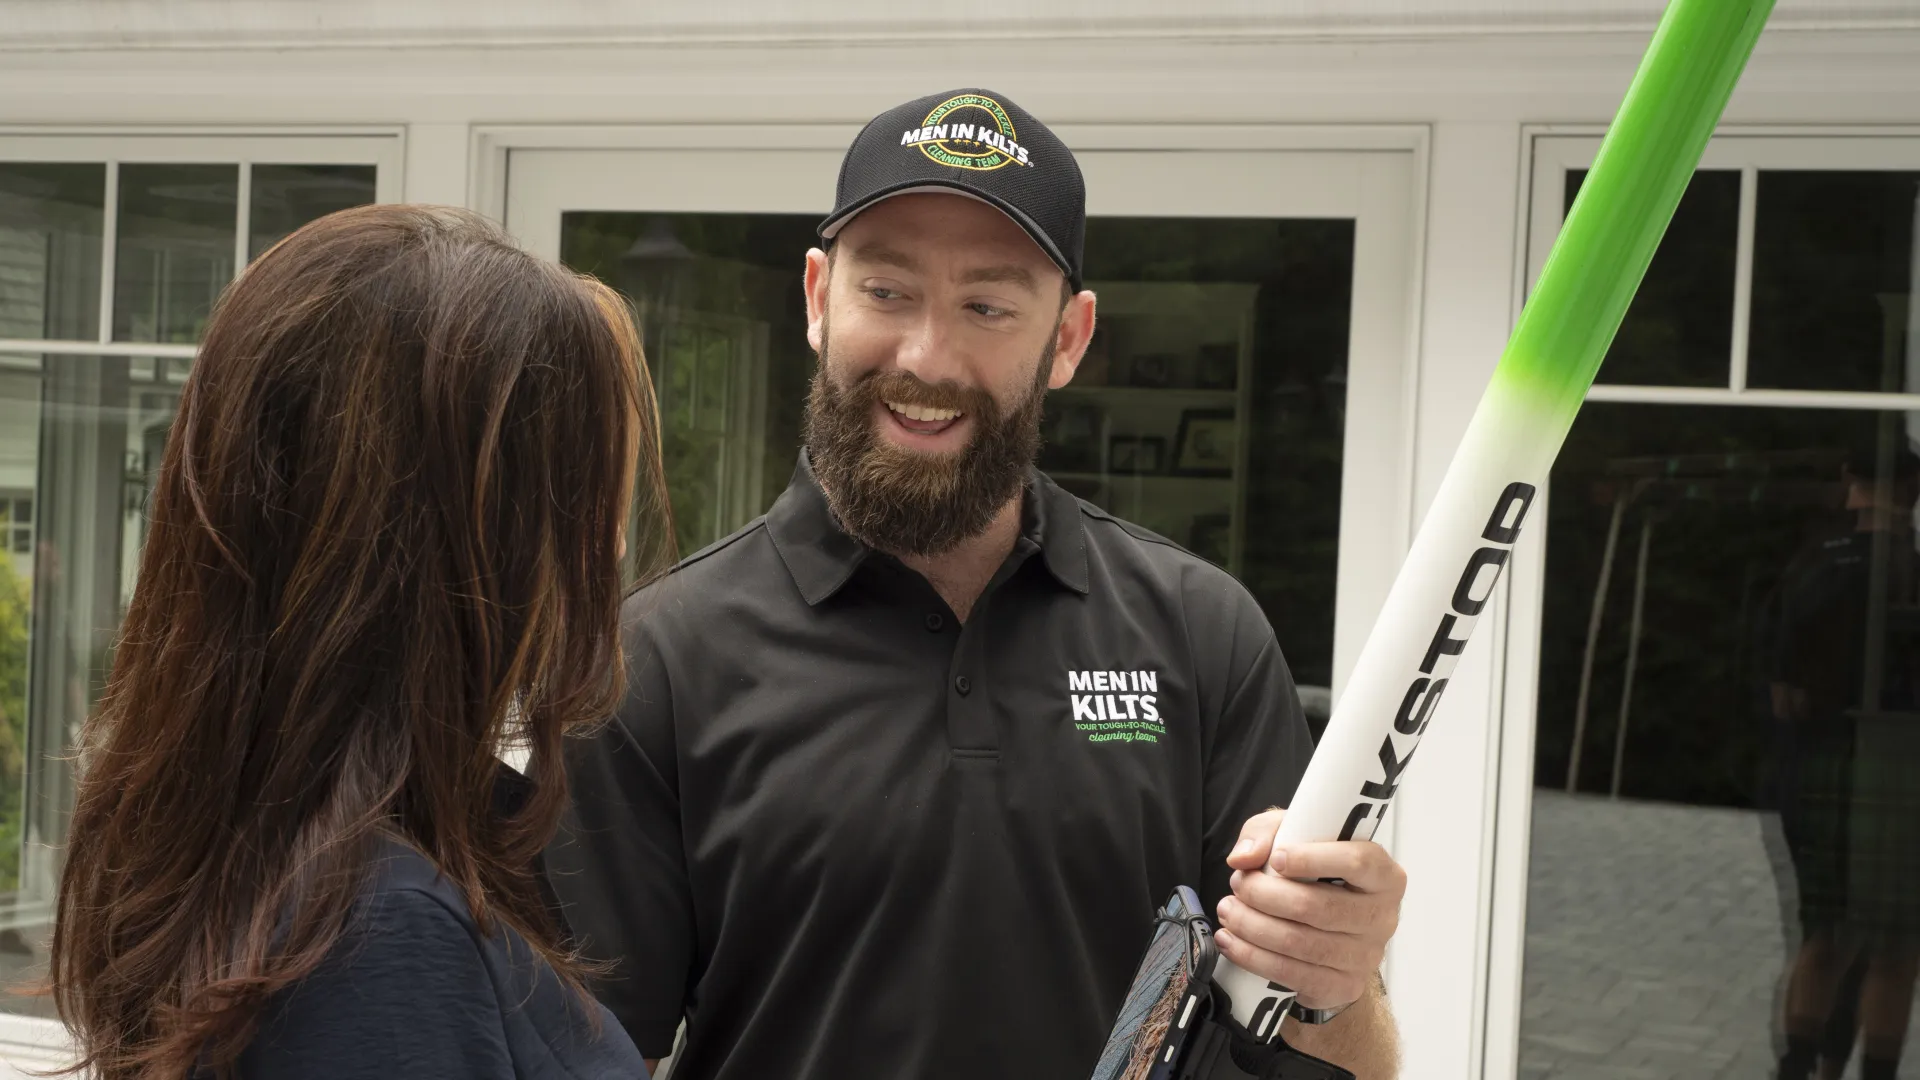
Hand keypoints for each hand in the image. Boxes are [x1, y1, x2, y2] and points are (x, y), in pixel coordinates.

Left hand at [1213, 808, 1405, 1010]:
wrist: (1325, 928)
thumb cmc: (1314, 875)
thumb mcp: (1292, 836)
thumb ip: (1266, 833)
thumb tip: (1243, 858)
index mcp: (1383, 875)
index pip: (1357, 863)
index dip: (1313, 859)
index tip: (1276, 858)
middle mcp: (1382, 917)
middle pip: (1318, 907)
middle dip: (1264, 894)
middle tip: (1237, 884)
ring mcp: (1366, 956)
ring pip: (1300, 943)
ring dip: (1252, 926)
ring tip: (1228, 911)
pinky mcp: (1345, 986)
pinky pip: (1294, 975)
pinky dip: (1254, 958)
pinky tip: (1232, 942)